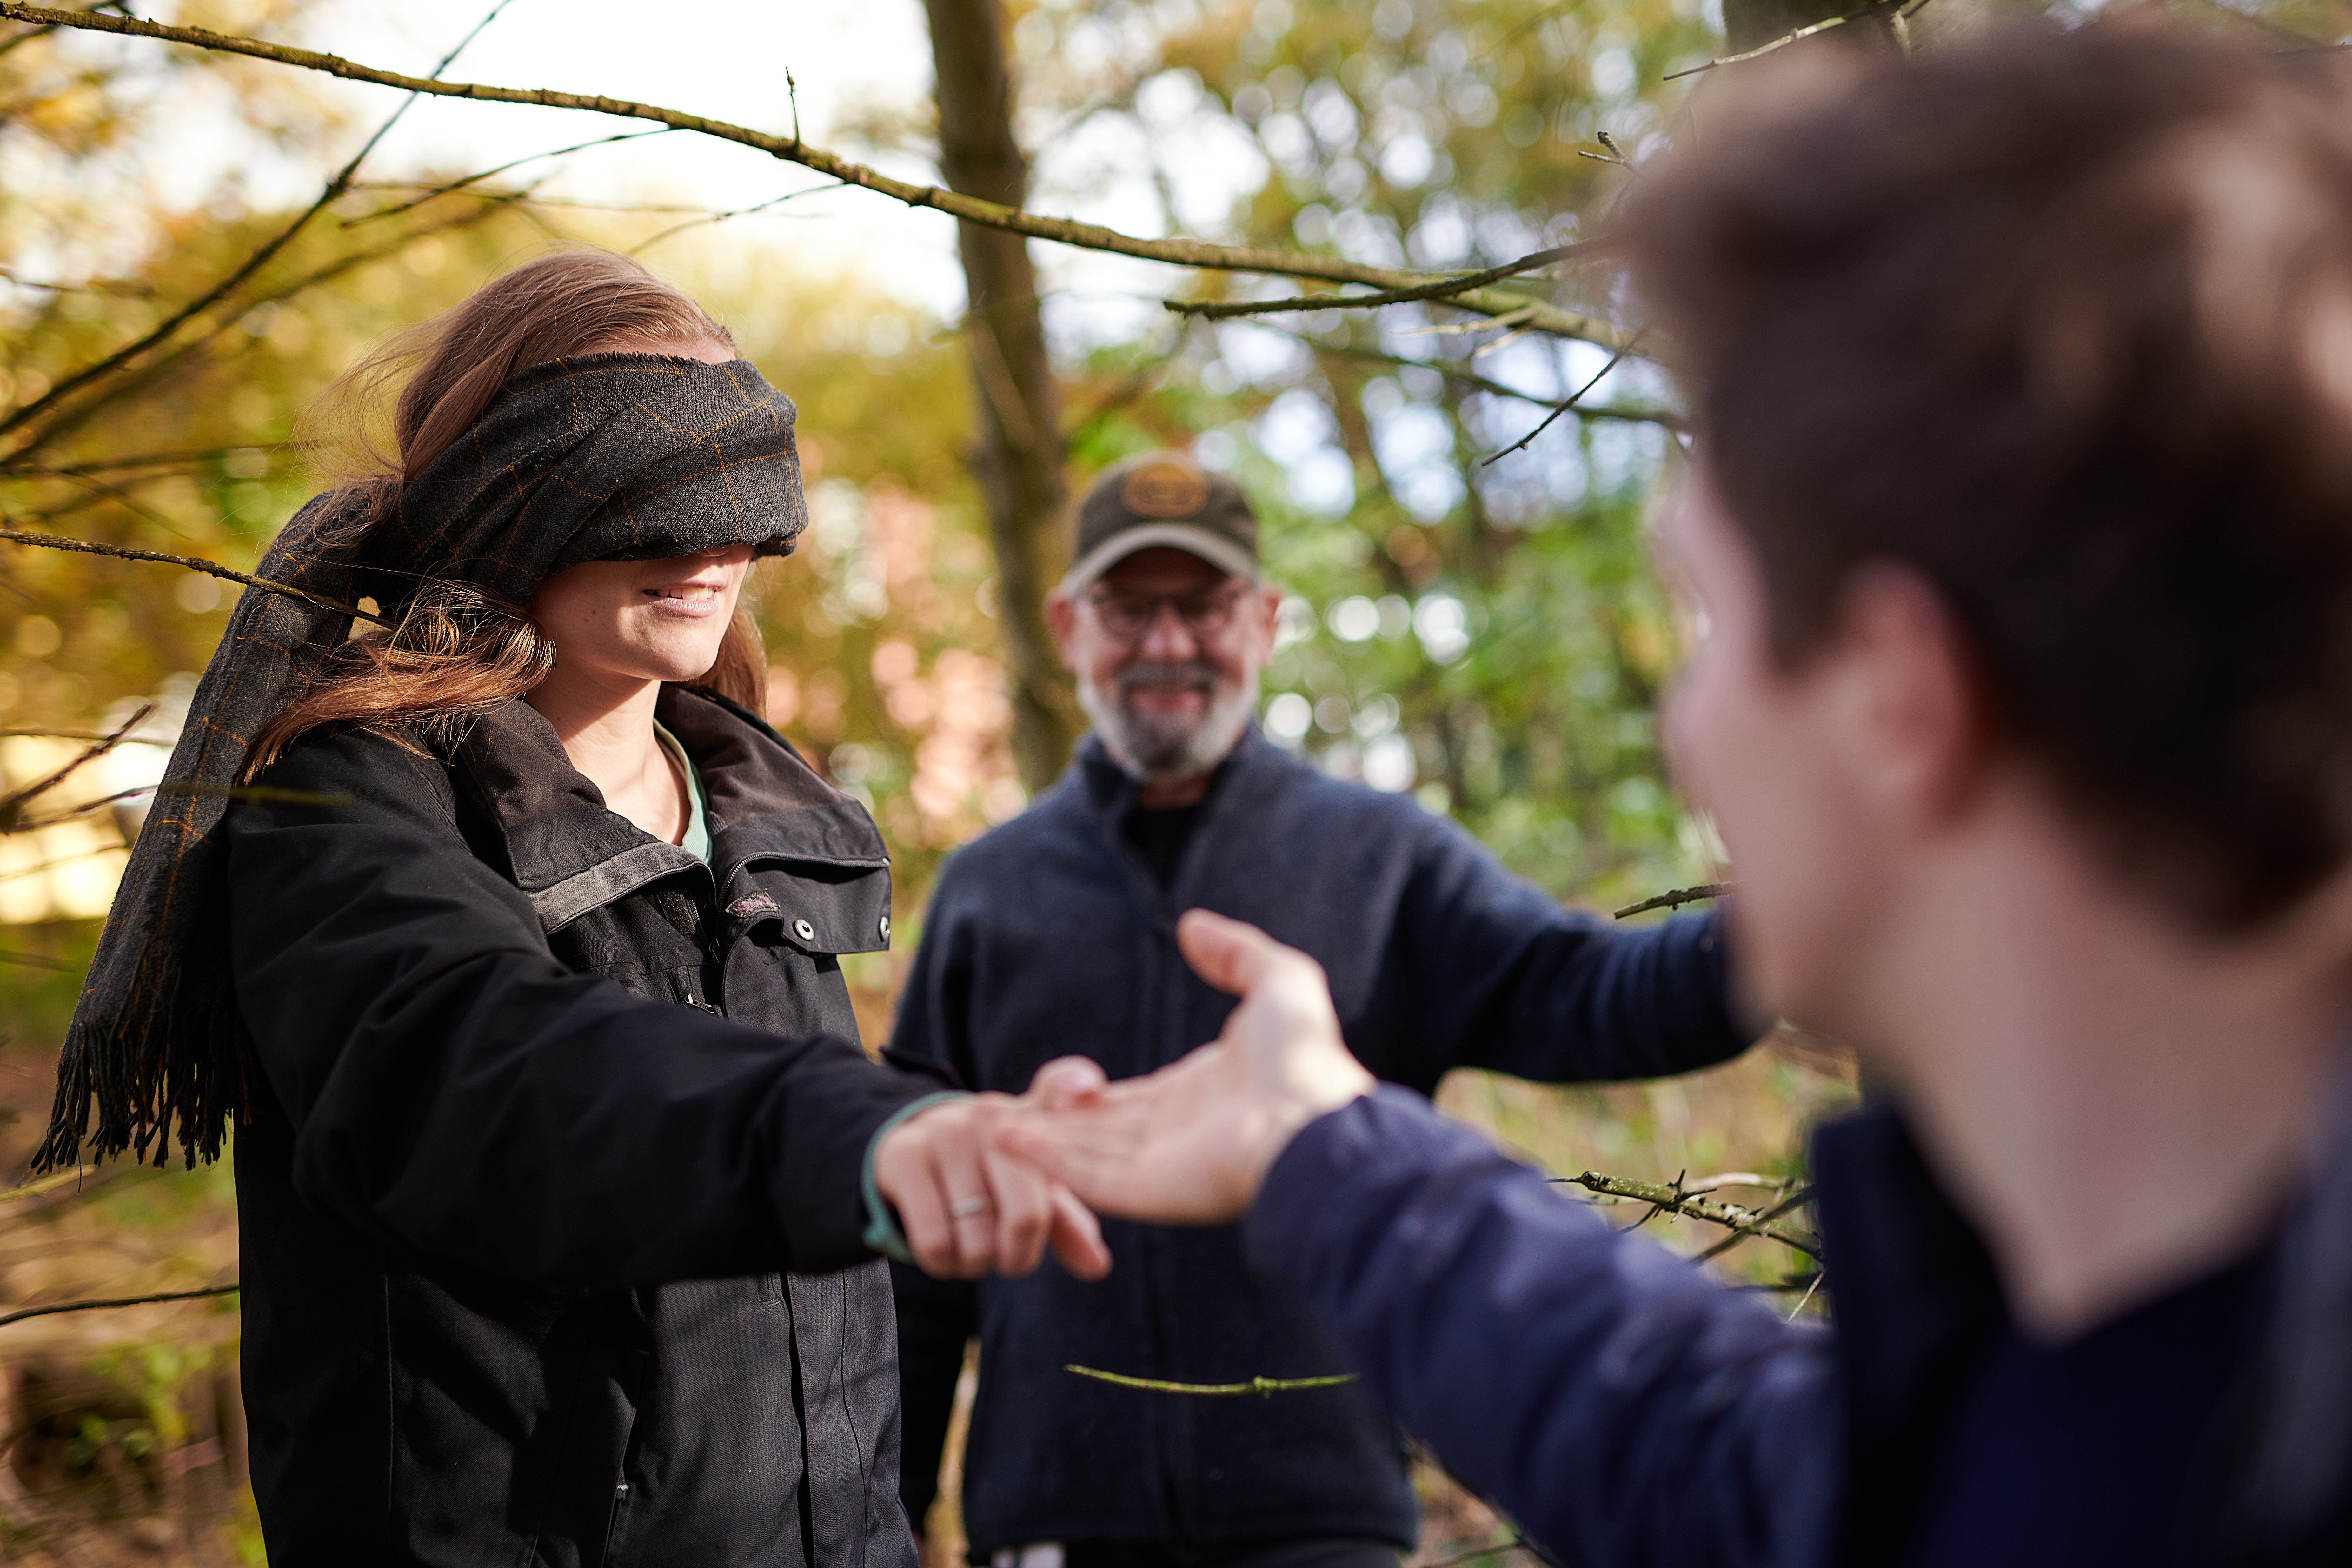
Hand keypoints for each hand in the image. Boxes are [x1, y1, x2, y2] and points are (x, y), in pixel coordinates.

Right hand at [873, 1094, 1111, 1281]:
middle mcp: (991, 1115)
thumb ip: (1066, 1224)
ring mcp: (946, 1132)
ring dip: (978, 1265)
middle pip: (1027, 1214)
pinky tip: (946, 1255)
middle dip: (1018, 1258)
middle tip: (1009, 1259)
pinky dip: (945, 1265)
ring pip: (977, 1238)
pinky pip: (935, 1240)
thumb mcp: (1031, 1191)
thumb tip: (1097, 1267)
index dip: (1073, 1087)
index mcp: (1032, 1116)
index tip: (1087, 1089)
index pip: (1059, 1084)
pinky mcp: (903, 1155)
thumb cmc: (989, 1178)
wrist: (913, 1153)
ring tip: (974, 1252)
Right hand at [997, 910, 1375, 1224]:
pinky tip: (1009, 1140)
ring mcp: (1160, 1165)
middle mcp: (1177, 1133)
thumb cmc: (1305, 1059)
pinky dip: (1046, 1159)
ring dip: (1039, 1140)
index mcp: (1201, 1095)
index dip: (1095, 1096)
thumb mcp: (1278, 982)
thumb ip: (1235, 951)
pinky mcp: (1148, 1190)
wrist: (1319, 1122)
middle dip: (1056, 1123)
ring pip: (1083, 1153)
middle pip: (1100, 1128)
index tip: (1062, 1088)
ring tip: (990, 1126)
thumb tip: (1191, 925)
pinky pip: (1085, 1175)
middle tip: (1006, 1112)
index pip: (1133, 1099)